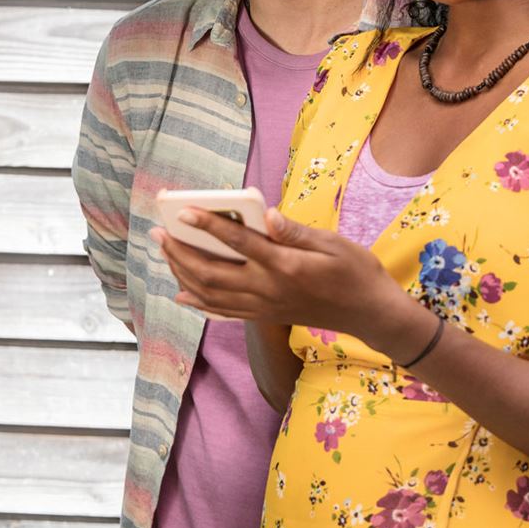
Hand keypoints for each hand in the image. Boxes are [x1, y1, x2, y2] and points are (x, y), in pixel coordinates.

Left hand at [152, 207, 406, 342]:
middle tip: (159, 233)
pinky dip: (200, 302)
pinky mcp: (265, 316)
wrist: (369, 312)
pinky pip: (224, 312)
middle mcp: (268, 289)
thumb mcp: (333, 243)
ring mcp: (264, 306)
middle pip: (213, 272)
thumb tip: (267, 214)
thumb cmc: (355, 271)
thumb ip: (295, 232)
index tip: (184, 211)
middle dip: (181, 252)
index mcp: (285, 266)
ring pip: (212, 293)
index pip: (240, 243)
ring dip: (183, 274)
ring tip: (166, 253)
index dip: (209, 226)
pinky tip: (184, 292)